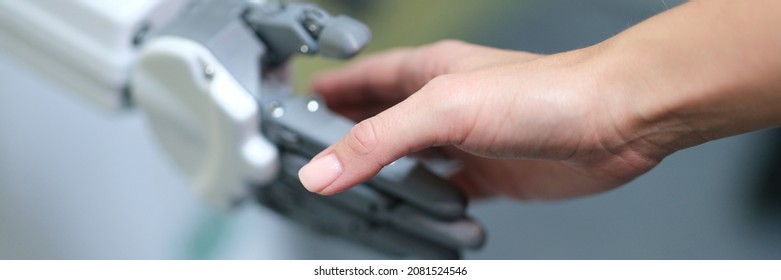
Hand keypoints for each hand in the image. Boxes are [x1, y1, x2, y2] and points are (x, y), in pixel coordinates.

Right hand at [297, 40, 663, 198]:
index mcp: (430, 72)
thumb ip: (378, 140)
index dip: (330, 90)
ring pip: (413, 159)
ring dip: (388, 173)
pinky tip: (421, 211)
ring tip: (358, 187)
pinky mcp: (493, 174)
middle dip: (349, 134)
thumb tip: (322, 169)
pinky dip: (430, 205)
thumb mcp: (445, 109)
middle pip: (384, 120)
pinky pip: (449, 191)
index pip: (364, 78)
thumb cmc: (546, 92)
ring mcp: (469, 142)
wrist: (614, 121)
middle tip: (317, 151)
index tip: (300, 102)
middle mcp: (447, 105)